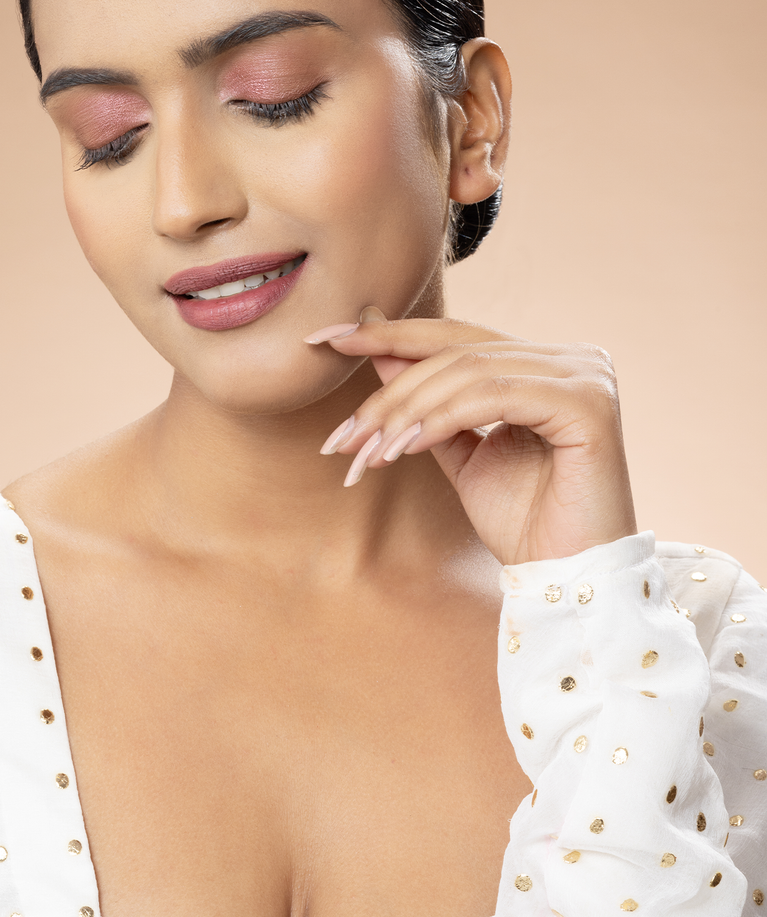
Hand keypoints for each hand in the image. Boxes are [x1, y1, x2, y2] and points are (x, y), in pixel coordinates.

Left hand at [305, 309, 636, 565]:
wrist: (568, 581)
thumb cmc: (523, 522)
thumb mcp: (457, 448)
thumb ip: (426, 398)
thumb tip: (376, 347)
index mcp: (547, 363)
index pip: (457, 337)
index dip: (390, 334)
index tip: (327, 338)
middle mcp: (573, 358)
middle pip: (457, 352)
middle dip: (389, 391)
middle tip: (342, 433)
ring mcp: (586, 376)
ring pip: (469, 372)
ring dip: (405, 410)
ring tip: (366, 450)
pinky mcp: (588, 405)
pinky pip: (494, 396)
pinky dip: (440, 418)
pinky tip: (403, 447)